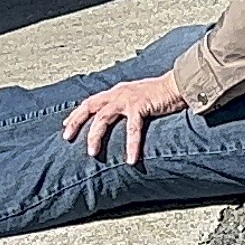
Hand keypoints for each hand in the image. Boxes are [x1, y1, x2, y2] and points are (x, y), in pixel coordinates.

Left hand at [61, 73, 190, 164]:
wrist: (178, 85)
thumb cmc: (160, 95)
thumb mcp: (136, 99)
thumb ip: (125, 108)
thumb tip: (118, 122)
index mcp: (116, 92)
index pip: (90, 102)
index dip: (76, 114)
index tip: (65, 127)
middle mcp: (118, 93)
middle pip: (89, 106)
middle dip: (76, 122)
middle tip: (66, 138)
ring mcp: (128, 98)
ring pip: (103, 118)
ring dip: (96, 136)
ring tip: (92, 153)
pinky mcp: (141, 105)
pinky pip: (132, 129)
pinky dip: (131, 145)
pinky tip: (131, 159)